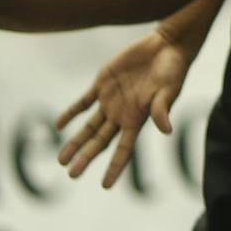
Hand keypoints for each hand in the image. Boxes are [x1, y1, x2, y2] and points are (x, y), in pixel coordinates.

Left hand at [54, 28, 193, 187]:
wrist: (166, 45)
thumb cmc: (172, 69)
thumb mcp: (169, 90)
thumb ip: (163, 109)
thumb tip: (166, 131)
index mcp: (138, 119)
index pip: (123, 150)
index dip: (114, 167)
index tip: (105, 186)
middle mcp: (122, 114)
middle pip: (100, 142)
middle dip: (86, 158)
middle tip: (72, 175)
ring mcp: (111, 100)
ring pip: (89, 126)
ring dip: (75, 141)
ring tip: (61, 161)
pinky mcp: (103, 83)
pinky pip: (83, 102)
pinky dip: (71, 113)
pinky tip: (59, 125)